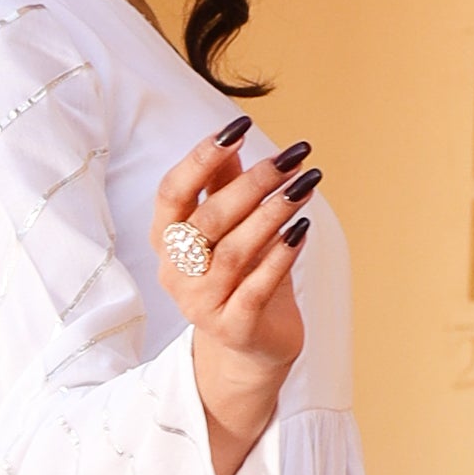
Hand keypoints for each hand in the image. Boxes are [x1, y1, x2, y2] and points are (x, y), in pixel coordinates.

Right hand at [148, 116, 314, 474]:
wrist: (250, 346)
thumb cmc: (240, 275)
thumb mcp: (230, 227)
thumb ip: (225, 184)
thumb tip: (233, 133)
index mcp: (167, 240)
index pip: (173, 192)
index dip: (201, 158)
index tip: (238, 128)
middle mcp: (176, 272)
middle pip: (208, 220)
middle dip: (252, 184)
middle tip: (292, 158)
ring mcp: (201, 304)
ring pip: (233, 252)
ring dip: (272, 215)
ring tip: (305, 187)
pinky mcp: (234, 328)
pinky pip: (255, 289)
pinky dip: (280, 257)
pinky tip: (303, 230)